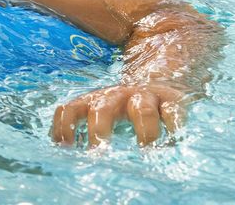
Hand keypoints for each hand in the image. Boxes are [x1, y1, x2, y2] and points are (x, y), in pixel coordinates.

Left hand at [50, 83, 187, 147]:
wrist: (160, 82)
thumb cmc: (122, 106)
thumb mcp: (98, 111)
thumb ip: (78, 124)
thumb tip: (60, 147)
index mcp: (94, 100)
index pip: (71, 108)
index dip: (64, 125)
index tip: (65, 147)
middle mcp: (117, 96)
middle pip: (103, 108)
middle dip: (99, 129)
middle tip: (98, 152)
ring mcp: (145, 97)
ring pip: (142, 109)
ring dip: (143, 130)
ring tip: (145, 149)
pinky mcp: (172, 102)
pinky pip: (173, 113)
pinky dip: (174, 127)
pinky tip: (173, 142)